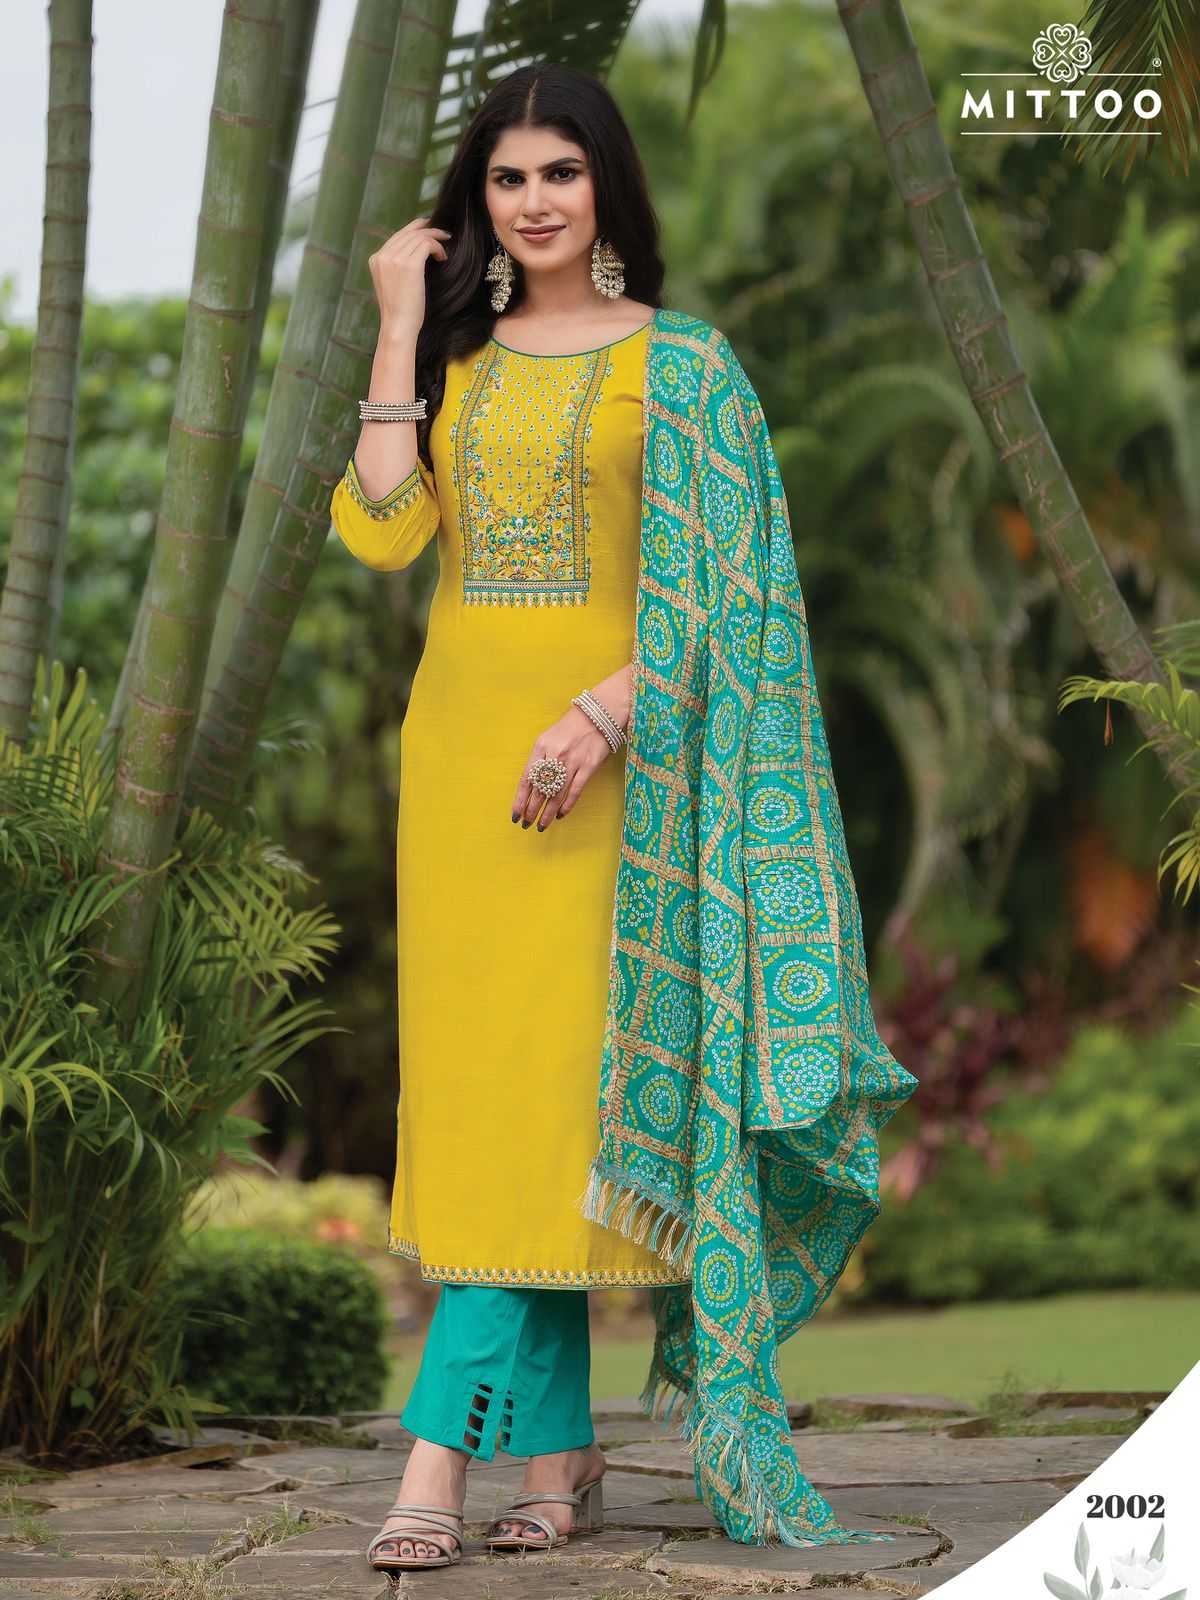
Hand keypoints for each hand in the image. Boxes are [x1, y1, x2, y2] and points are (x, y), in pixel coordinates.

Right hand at [367, 215, 451, 343]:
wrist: (398, 327)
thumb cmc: (400, 311)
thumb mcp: (393, 283)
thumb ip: (397, 266)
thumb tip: (417, 252)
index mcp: (376, 259)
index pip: (398, 235)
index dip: (416, 229)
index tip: (430, 231)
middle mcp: (382, 255)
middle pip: (408, 232)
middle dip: (428, 229)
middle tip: (444, 233)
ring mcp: (394, 259)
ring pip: (419, 236)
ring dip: (436, 239)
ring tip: (446, 248)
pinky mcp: (409, 264)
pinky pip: (427, 244)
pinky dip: (438, 248)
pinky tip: (443, 258)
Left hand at [512, 707, 615, 830]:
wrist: (596, 715)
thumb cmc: (569, 728)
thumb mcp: (547, 738)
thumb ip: (539, 759)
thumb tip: (530, 786)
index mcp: (540, 748)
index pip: (526, 779)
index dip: (520, 800)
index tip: (515, 814)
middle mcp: (555, 756)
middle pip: (540, 790)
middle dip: (531, 810)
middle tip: (526, 824)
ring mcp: (572, 762)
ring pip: (556, 794)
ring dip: (547, 813)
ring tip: (542, 825)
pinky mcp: (588, 766)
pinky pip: (575, 791)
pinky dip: (567, 805)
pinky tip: (560, 815)